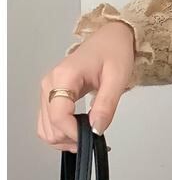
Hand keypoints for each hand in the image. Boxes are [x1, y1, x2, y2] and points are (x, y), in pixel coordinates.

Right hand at [38, 24, 136, 151]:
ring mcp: (47, 90)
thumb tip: (96, 130)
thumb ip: (106, 106)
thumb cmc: (113, 53)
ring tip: (86, 133)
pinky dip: (61, 134)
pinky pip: (47, 124)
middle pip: (50, 127)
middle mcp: (50, 83)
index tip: (92, 137)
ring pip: (46, 130)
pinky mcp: (49, 96)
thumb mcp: (117, 79)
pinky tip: (77, 130)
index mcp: (64, 77)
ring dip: (65, 139)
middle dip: (71, 139)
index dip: (74, 134)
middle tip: (92, 135)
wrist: (109, 40)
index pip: (59, 117)